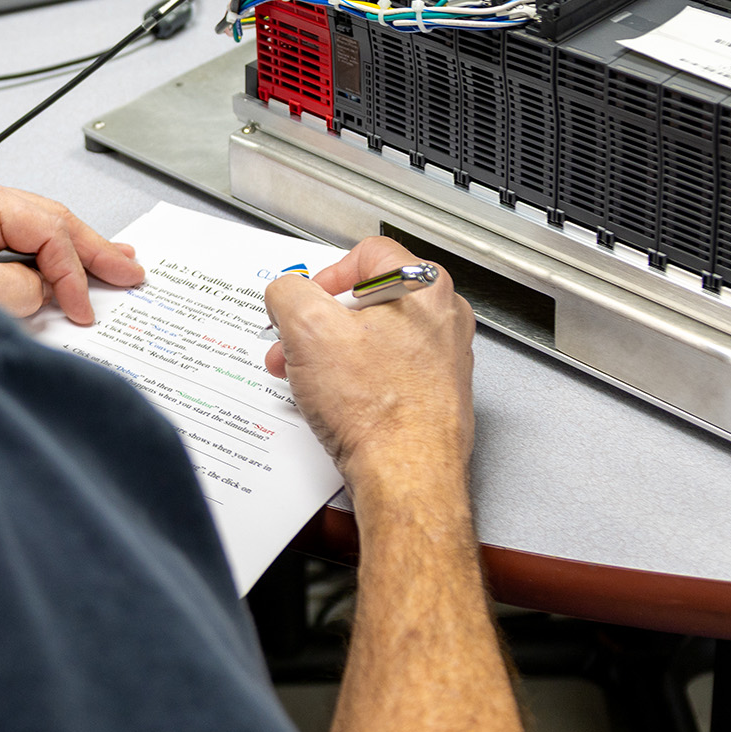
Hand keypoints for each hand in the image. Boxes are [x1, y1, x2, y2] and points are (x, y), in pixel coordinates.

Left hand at [0, 169, 143, 324]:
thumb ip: (20, 289)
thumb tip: (47, 290)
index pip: (46, 231)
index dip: (73, 273)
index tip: (84, 309)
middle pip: (51, 220)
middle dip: (93, 249)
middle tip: (130, 270)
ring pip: (39, 227)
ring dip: (76, 250)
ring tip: (115, 262)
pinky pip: (19, 238)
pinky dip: (48, 254)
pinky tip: (70, 261)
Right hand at [263, 237, 475, 494]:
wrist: (407, 477)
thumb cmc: (378, 411)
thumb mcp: (307, 329)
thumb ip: (288, 292)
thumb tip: (287, 292)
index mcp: (425, 286)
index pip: (367, 254)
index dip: (325, 276)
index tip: (306, 302)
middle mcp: (443, 319)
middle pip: (368, 301)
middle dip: (320, 324)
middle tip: (296, 344)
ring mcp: (443, 359)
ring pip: (374, 339)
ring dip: (332, 354)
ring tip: (308, 378)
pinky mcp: (434, 396)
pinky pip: (386, 373)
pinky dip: (356, 382)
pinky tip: (336, 402)